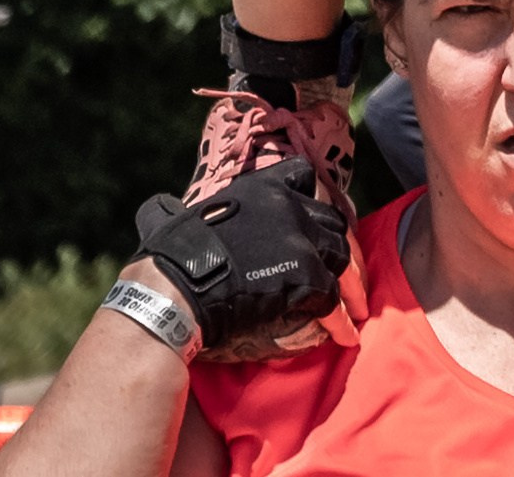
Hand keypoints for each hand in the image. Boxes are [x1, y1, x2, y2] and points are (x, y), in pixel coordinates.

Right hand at [132, 163, 348, 363]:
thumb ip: (177, 210)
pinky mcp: (304, 275)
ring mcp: (300, 238)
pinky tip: (344, 337)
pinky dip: (341, 321)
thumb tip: (157, 211)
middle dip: (346, 250)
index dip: (317, 199)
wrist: (177, 287)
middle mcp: (289, 204)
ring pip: (342, 259)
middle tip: (352, 276)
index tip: (324, 220)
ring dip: (353, 287)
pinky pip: (332, 300)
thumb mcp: (176, 217)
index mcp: (263, 185)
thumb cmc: (169, 256)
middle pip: (333, 223)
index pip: (305, 176)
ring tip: (357, 311)